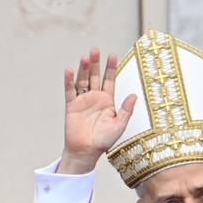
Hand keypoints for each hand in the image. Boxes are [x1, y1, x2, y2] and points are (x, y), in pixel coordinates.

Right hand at [58, 48, 137, 174]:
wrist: (86, 152)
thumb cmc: (103, 141)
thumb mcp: (119, 126)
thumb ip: (126, 110)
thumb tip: (134, 95)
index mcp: (107, 101)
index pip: (109, 80)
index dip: (110, 68)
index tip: (112, 55)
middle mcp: (95, 98)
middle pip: (95, 76)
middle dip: (96, 63)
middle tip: (95, 50)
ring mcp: (82, 100)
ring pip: (83, 80)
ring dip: (84, 69)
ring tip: (86, 57)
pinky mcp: (71, 106)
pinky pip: (69, 91)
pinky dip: (69, 80)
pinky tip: (69, 70)